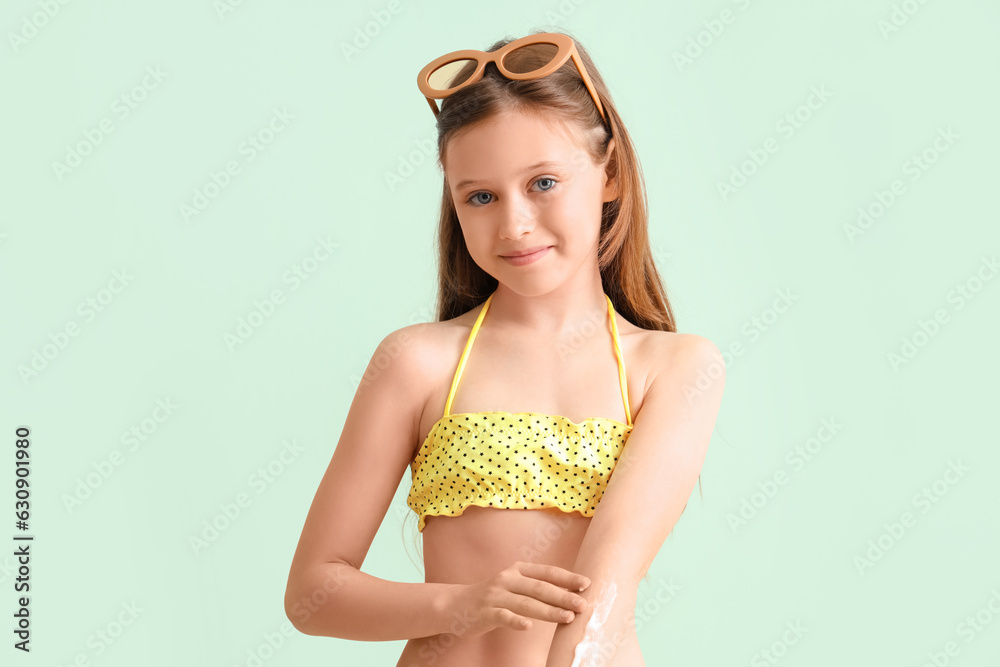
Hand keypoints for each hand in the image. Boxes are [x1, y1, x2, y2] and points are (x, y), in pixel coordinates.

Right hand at [450, 561, 590, 637]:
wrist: (454, 604)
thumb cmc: (491, 597)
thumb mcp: (513, 585)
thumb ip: (535, 588)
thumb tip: (569, 595)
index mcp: (517, 570)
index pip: (547, 572)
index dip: (567, 578)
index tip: (586, 584)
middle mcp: (507, 579)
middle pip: (540, 588)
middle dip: (563, 596)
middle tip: (582, 605)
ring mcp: (495, 595)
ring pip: (526, 603)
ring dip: (549, 610)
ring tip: (567, 617)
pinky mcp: (484, 612)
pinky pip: (503, 617)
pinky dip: (516, 621)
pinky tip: (528, 627)